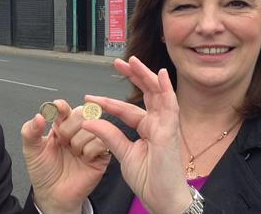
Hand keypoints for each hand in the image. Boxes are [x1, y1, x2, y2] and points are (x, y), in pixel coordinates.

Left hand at [21, 100, 110, 213]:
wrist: (53, 195)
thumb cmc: (44, 172)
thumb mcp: (31, 150)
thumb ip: (29, 131)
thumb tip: (38, 116)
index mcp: (60, 126)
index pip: (64, 109)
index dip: (62, 106)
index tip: (58, 107)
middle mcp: (76, 131)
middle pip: (82, 113)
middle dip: (69, 127)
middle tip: (62, 141)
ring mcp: (90, 141)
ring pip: (92, 126)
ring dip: (78, 142)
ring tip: (73, 153)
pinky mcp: (101, 154)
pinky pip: (101, 141)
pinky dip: (90, 150)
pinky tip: (84, 158)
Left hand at [82, 57, 191, 213]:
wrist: (162, 199)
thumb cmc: (150, 179)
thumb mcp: (123, 154)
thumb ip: (109, 135)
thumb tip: (91, 120)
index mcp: (147, 129)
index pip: (126, 109)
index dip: (108, 102)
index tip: (90, 98)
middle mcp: (157, 123)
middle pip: (145, 93)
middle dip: (132, 76)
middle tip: (117, 63)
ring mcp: (165, 125)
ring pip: (157, 93)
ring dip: (145, 76)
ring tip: (132, 61)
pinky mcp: (170, 131)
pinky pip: (170, 105)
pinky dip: (166, 89)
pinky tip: (160, 74)